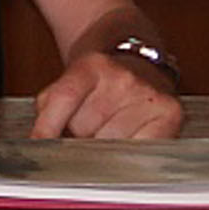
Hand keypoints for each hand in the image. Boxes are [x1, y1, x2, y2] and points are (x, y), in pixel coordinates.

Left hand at [30, 51, 182, 139]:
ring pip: (110, 145)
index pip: (64, 99)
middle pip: (85, 129)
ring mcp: (148, 95)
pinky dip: (130, 155)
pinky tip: (128, 142)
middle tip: (89, 125)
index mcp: (92, 63)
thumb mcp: (68, 80)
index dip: (47, 128)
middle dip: (79, 137)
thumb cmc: (100, 75)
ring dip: (104, 145)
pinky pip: (141, 152)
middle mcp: (123, 77)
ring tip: (111, 128)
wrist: (137, 53)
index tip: (37, 145)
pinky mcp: (171, 114)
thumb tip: (42, 145)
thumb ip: (51, 108)